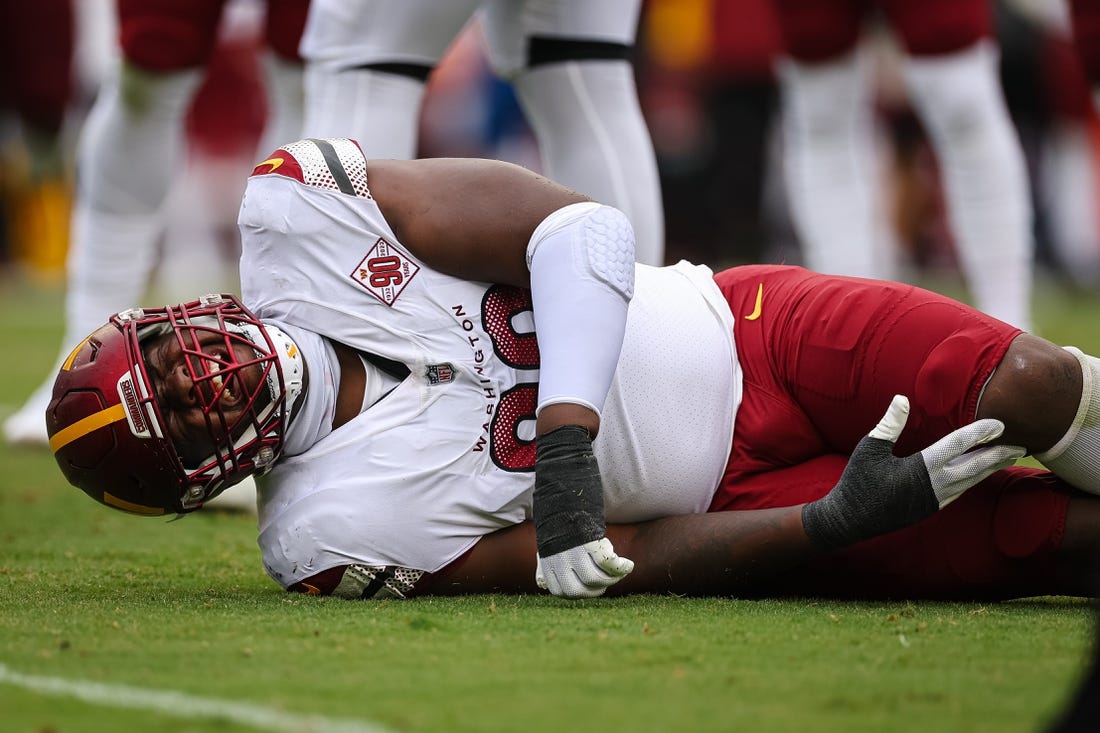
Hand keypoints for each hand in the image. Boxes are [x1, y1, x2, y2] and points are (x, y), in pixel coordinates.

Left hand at [532, 425, 634, 597]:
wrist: (561, 468)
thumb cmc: (557, 494)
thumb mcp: (546, 528)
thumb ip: (548, 551)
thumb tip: (543, 578)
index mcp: (546, 553)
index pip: (557, 590)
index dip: (576, 594)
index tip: (588, 587)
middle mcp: (558, 554)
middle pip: (577, 591)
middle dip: (595, 591)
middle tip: (607, 582)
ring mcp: (573, 546)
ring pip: (594, 580)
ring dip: (611, 580)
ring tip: (619, 571)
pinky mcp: (589, 535)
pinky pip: (607, 563)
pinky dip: (620, 568)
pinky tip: (627, 564)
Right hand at [802, 395, 1026, 549]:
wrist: (850, 520)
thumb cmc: (858, 482)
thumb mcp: (869, 449)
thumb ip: (889, 424)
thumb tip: (902, 399)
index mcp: (923, 467)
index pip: (959, 445)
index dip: (981, 432)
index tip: (1000, 424)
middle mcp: (936, 484)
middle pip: (976, 466)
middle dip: (999, 455)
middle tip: (1021, 445)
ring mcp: (936, 499)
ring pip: (971, 481)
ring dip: (990, 468)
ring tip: (1007, 458)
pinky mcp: (931, 508)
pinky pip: (961, 490)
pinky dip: (974, 479)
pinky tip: (977, 474)